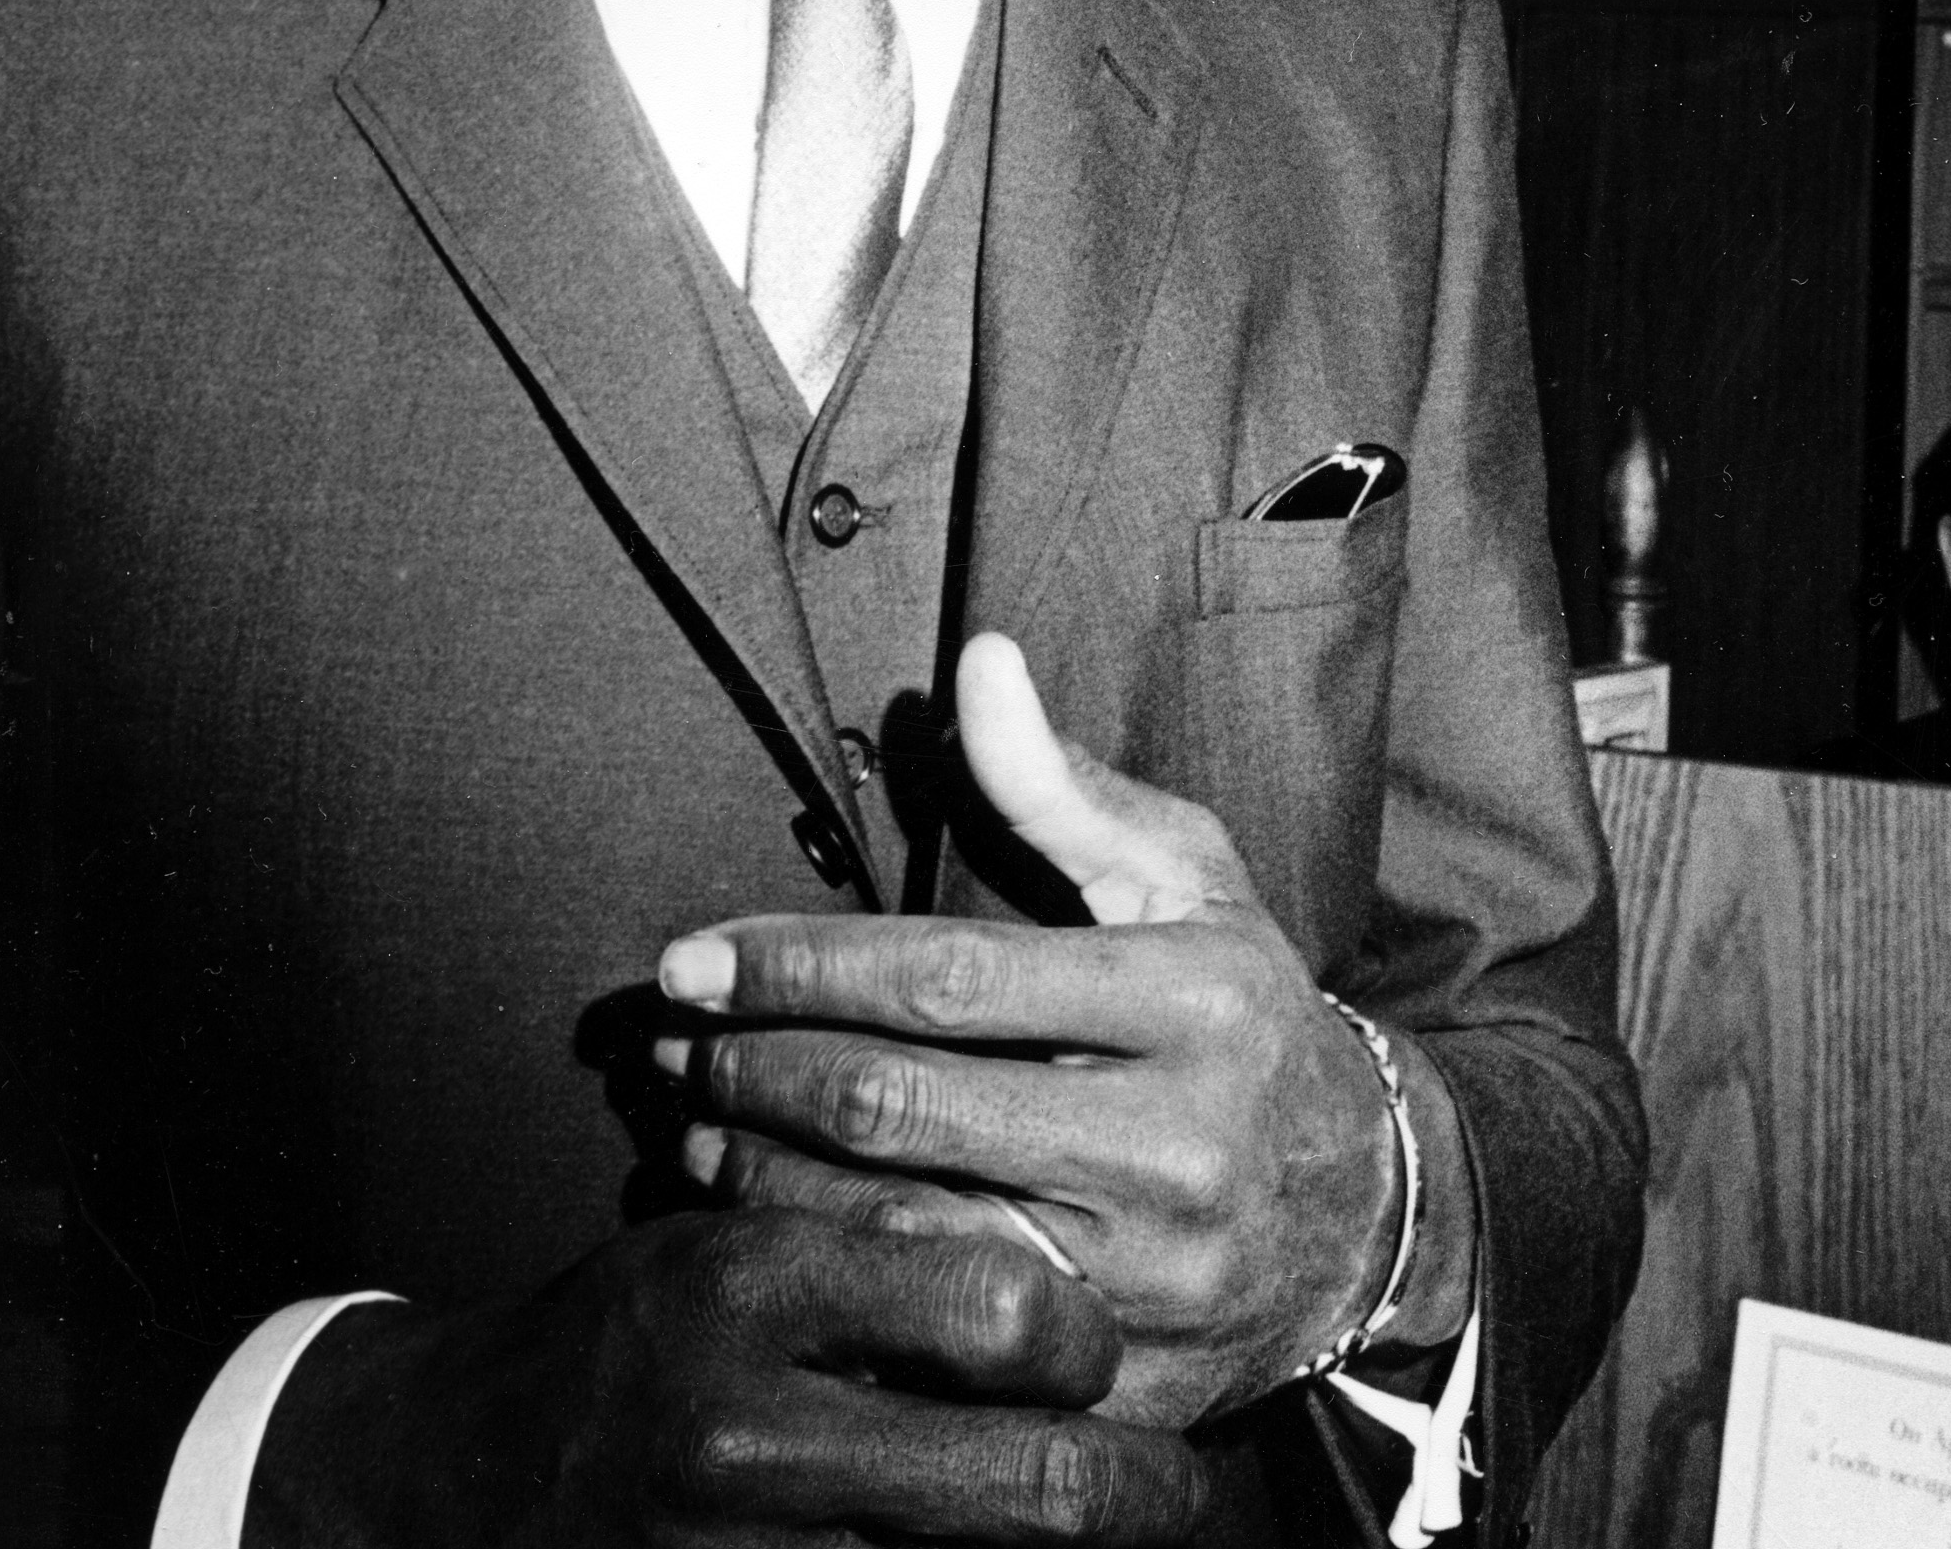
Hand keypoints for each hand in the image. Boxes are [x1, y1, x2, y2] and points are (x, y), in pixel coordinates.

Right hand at [249, 1203, 1213, 1545]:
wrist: (461, 1482)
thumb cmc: (626, 1337)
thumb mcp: (727, 1237)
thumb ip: (870, 1237)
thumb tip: (1054, 1249)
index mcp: (749, 1286)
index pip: (998, 1302)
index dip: (1083, 1332)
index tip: (1101, 1340)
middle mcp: (750, 1434)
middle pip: (1035, 1482)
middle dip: (1145, 1492)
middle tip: (1189, 1485)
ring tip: (1141, 1529)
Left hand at [658, 637, 1462, 1431]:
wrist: (1375, 1212)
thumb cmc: (1247, 1013)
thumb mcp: (1185, 880)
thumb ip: (1063, 786)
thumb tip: (977, 661)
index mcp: (1191, 1001)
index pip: (946, 977)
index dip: (799, 966)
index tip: (692, 958)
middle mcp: (1176, 1142)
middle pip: (901, 1109)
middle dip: (754, 1073)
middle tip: (670, 1049)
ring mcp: (1152, 1279)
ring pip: (900, 1233)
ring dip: (764, 1182)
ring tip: (690, 1133)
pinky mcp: (1124, 1383)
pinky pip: (938, 1341)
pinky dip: (834, 1286)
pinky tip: (767, 1238)